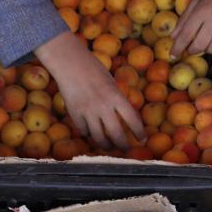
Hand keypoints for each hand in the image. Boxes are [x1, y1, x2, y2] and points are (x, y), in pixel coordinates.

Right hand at [35, 31, 144, 149]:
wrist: (69, 63)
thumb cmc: (92, 68)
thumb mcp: (110, 81)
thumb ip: (116, 98)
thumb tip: (122, 114)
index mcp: (116, 96)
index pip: (132, 119)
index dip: (139, 132)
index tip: (142, 139)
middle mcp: (103, 107)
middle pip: (116, 134)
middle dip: (123, 146)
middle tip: (125, 149)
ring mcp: (88, 112)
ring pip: (98, 138)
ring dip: (105, 145)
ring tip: (108, 147)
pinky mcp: (74, 114)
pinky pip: (83, 131)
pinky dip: (88, 134)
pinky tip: (90, 133)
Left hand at [171, 0, 211, 56]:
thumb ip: (185, 17)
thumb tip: (174, 36)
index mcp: (202, 10)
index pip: (186, 34)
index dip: (178, 47)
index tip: (173, 55)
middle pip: (200, 46)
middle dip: (192, 50)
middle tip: (191, 48)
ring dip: (207, 47)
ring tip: (205, 40)